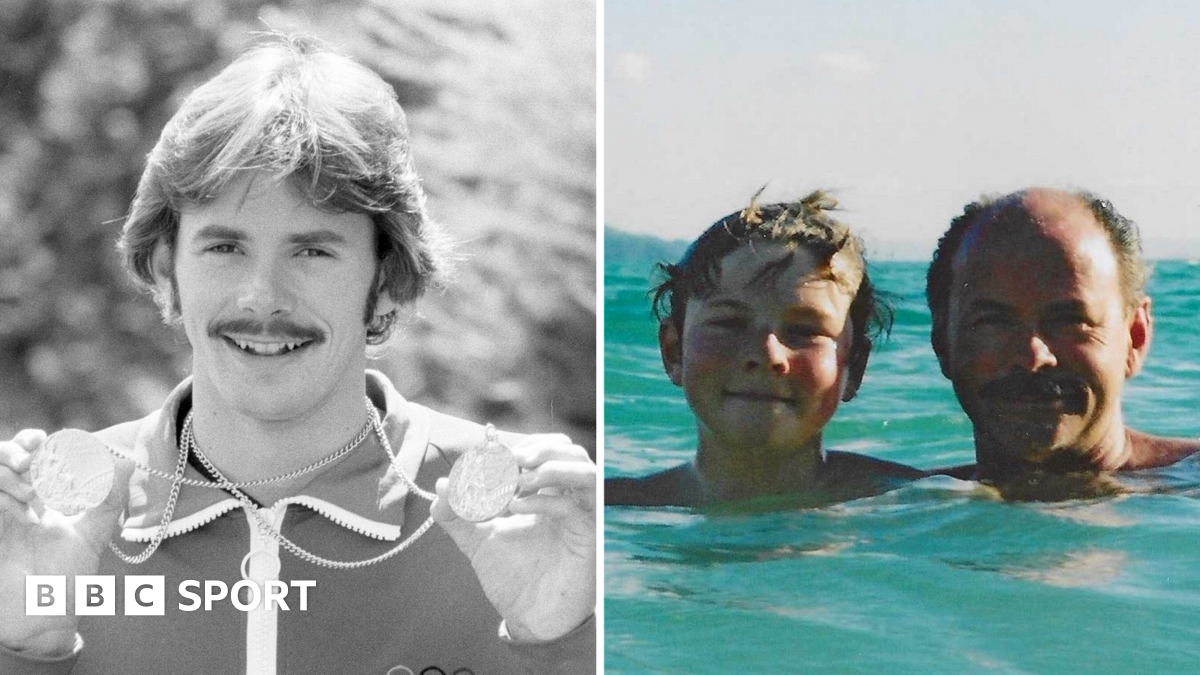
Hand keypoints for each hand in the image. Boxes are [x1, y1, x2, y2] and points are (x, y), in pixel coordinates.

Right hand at [0, 429, 130, 656]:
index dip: (34, 442)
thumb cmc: (68, 578)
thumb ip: (109, 501)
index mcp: (40, 498)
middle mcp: (14, 503)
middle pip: (4, 457)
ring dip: (6, 472)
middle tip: (32, 461)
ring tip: (28, 491)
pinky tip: (16, 503)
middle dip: (16, 450)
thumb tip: (129, 464)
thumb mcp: (94, 535)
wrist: (44, 619)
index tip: (46, 443)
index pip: (29, 454)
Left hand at [432, 433, 595, 640]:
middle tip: (505, 462)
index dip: (517, 446)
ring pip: (583, 468)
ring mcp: (582, 515)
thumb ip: (456, 513)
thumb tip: (442, 484)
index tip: (484, 458)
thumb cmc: (510, 577)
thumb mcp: (476, 539)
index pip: (544, 449)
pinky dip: (545, 499)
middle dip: (536, 448)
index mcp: (548, 492)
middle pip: (568, 449)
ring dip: (547, 465)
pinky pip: (575, 505)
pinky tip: (515, 508)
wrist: (528, 617)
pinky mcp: (587, 537)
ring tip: (516, 481)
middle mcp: (569, 498)